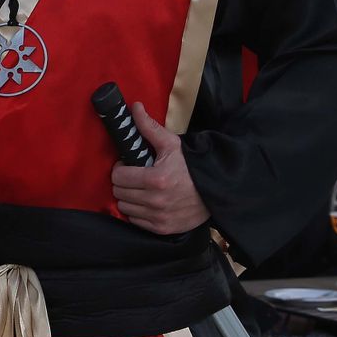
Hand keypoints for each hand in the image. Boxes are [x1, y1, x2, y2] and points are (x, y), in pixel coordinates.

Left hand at [110, 102, 209, 235]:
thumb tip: (135, 107)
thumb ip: (149, 128)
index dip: (120, 169)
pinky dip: (137, 213)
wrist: (218, 191)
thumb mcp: (172, 145)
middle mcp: (155, 201)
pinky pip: (136, 222)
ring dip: (128, 198)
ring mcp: (159, 217)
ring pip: (124, 208)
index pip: (118, 177)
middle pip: (119, 193)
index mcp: (156, 179)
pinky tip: (147, 203)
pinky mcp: (163, 229)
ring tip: (140, 190)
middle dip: (123, 183)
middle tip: (134, 177)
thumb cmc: (193, 166)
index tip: (128, 166)